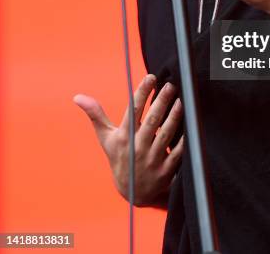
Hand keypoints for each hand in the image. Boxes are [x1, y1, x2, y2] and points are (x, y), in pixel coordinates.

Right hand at [73, 75, 182, 206]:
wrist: (132, 193)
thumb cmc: (120, 158)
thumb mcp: (106, 138)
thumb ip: (96, 115)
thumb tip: (78, 97)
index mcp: (123, 137)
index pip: (133, 110)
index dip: (142, 92)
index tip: (151, 77)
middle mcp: (137, 148)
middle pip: (151, 120)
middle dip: (161, 101)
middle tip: (170, 85)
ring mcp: (152, 160)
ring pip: (166, 134)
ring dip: (174, 116)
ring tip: (181, 100)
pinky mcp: (166, 170)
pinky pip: (178, 152)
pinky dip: (184, 138)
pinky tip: (191, 122)